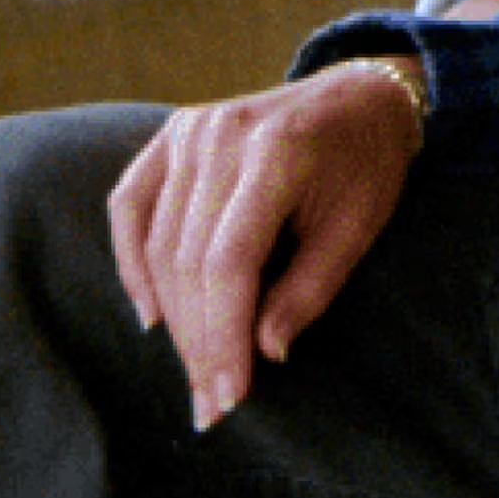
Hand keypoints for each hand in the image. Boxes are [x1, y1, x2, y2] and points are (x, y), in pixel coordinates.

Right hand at [106, 57, 423, 430]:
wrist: (359, 94)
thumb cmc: (368, 164)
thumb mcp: (359, 226)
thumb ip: (311, 288)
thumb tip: (265, 352)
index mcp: (278, 152)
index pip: (229, 262)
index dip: (224, 334)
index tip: (231, 395)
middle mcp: (221, 136)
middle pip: (188, 260)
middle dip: (198, 340)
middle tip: (210, 403)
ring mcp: (189, 130)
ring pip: (158, 242)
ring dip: (171, 317)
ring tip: (192, 373)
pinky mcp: (172, 133)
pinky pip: (130, 205)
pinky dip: (132, 262)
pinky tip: (151, 313)